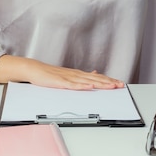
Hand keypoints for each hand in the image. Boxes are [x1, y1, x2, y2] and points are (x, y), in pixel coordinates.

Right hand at [0, 55, 124, 89]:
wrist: (35, 69)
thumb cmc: (50, 74)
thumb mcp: (69, 75)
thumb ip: (82, 76)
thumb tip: (96, 74)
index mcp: (78, 74)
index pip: (97, 77)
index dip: (109, 80)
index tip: (120, 83)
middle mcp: (75, 74)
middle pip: (95, 79)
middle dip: (109, 82)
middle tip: (120, 85)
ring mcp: (68, 77)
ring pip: (87, 81)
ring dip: (100, 83)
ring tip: (111, 86)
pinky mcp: (61, 82)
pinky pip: (74, 85)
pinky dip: (83, 85)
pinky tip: (90, 86)